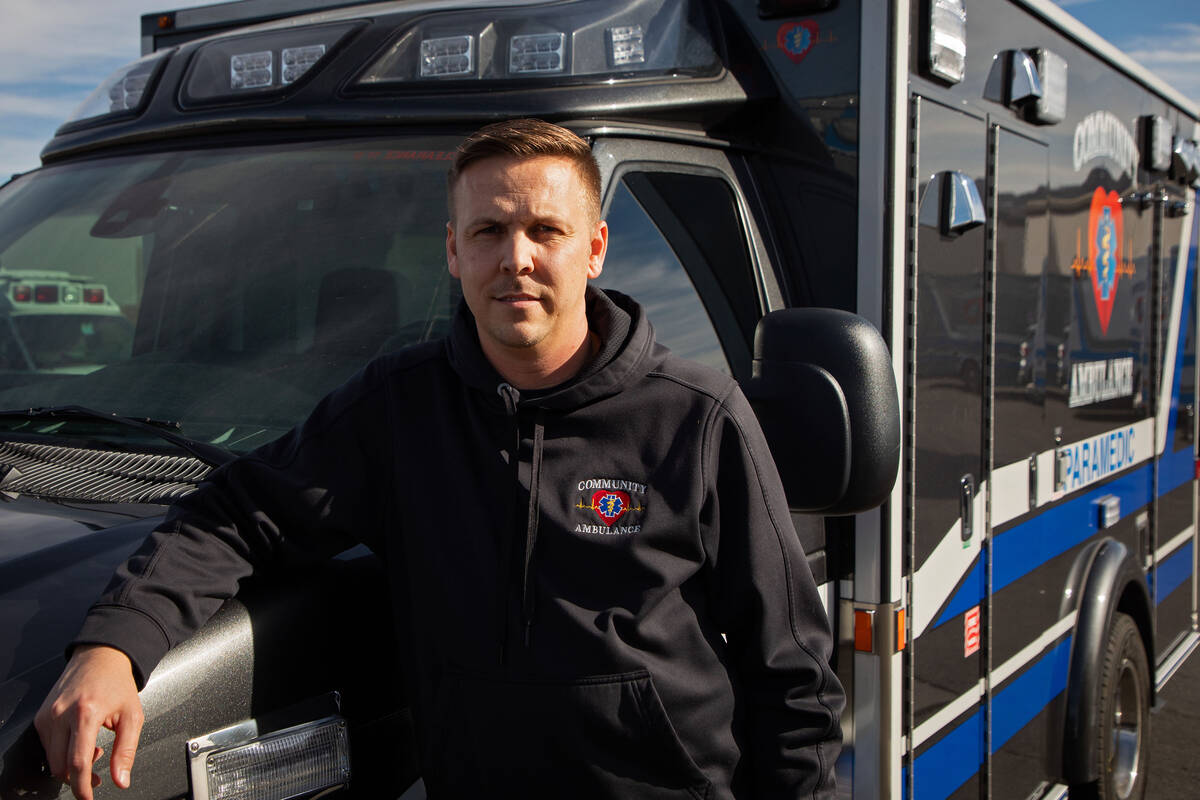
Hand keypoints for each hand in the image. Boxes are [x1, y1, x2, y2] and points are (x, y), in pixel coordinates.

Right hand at [34, 645, 142, 799]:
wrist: (100, 658)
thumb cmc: (118, 684)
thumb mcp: (132, 716)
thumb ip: (126, 751)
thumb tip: (121, 780)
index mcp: (85, 713)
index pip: (77, 761)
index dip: (82, 786)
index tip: (88, 797)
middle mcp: (61, 714)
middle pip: (60, 765)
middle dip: (77, 778)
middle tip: (97, 775)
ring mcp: (47, 715)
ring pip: (51, 759)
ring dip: (70, 766)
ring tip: (93, 752)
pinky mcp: (41, 717)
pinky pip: (47, 747)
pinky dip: (62, 753)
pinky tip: (80, 742)